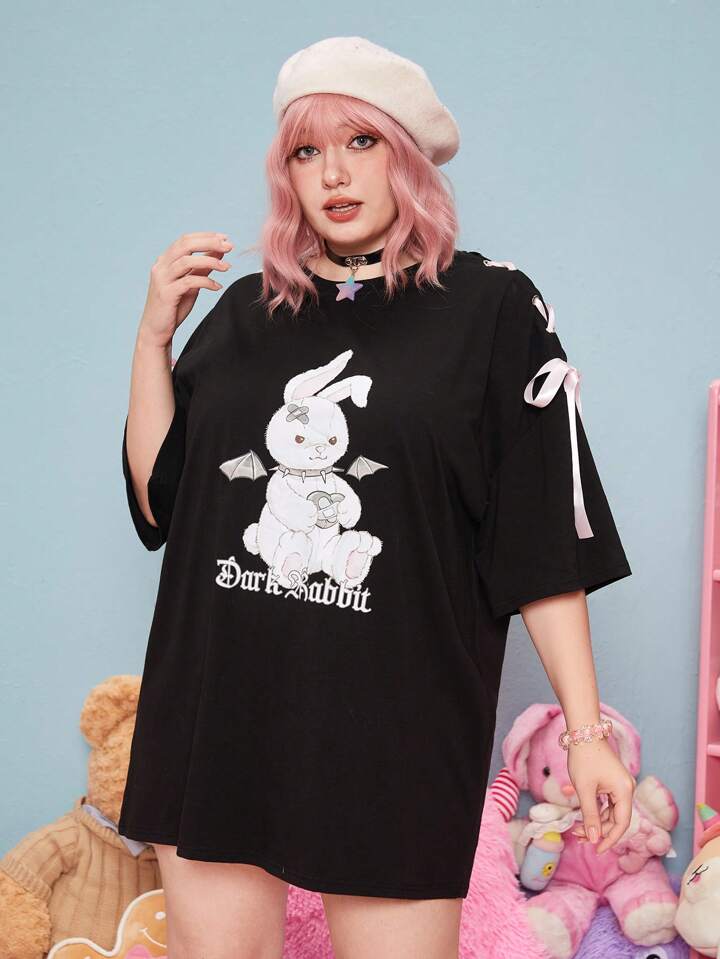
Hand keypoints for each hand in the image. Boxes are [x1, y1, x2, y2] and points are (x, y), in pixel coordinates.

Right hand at [138, 231, 232, 347]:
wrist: (157, 331)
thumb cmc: (174, 306)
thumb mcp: (191, 283)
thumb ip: (203, 266)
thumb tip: (219, 249)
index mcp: (165, 260)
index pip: (186, 239)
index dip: (206, 236)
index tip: (225, 238)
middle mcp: (161, 266)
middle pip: (185, 244)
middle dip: (209, 242)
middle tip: (229, 245)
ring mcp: (162, 279)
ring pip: (187, 261)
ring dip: (211, 261)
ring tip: (227, 267)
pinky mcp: (166, 294)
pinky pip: (189, 282)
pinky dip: (206, 281)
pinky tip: (217, 287)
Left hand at [567, 738, 635, 854]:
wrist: (583, 732)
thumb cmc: (584, 758)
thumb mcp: (584, 789)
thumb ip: (590, 815)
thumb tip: (594, 839)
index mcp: (625, 791)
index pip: (621, 824)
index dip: (609, 839)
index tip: (596, 850)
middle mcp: (626, 789)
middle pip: (616, 819)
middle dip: (599, 831)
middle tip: (579, 838)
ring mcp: (620, 785)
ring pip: (611, 812)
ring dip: (596, 822)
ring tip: (577, 830)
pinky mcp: (612, 782)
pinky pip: (607, 803)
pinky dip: (596, 811)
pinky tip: (583, 818)